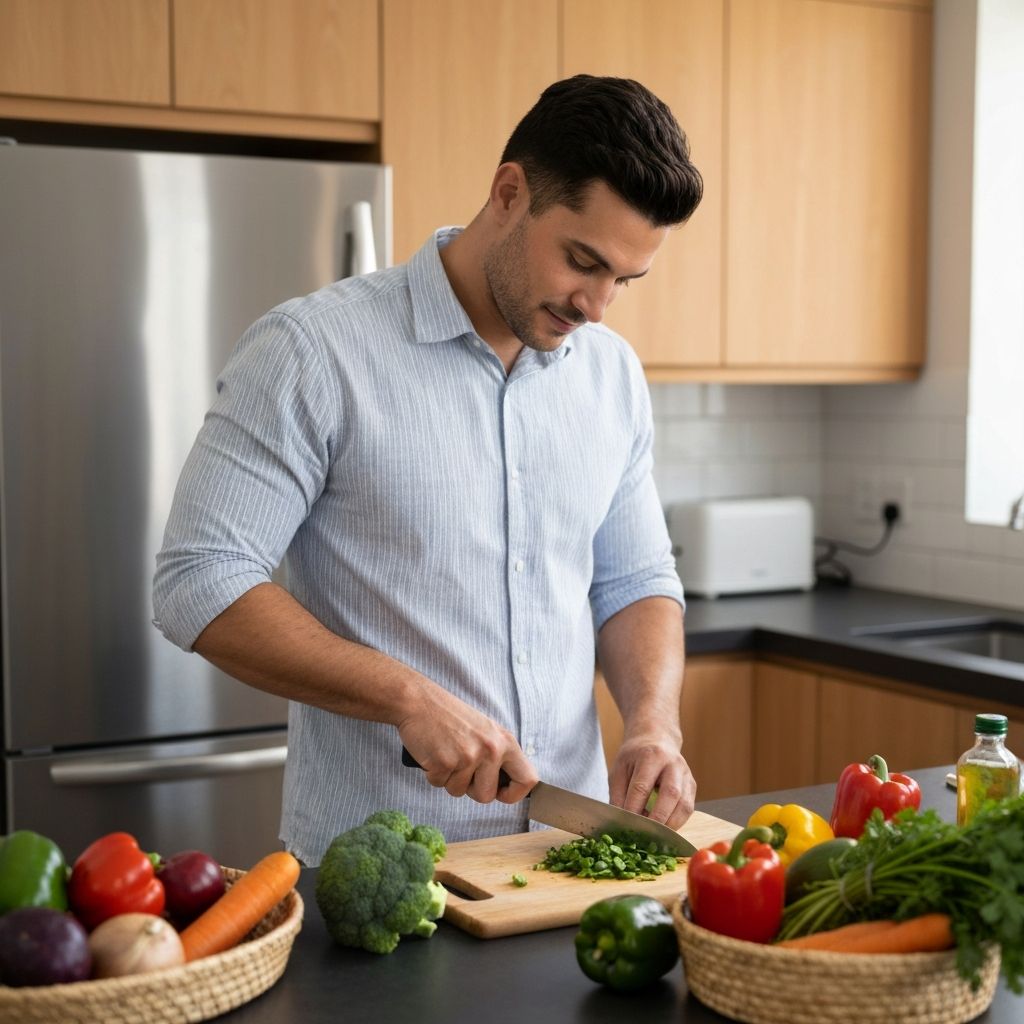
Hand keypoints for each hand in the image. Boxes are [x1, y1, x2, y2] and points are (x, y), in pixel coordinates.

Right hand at [397, 688, 536, 804]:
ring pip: (459, 792)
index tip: (499, 793)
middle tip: (460, 767)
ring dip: (448, 779)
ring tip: (445, 753)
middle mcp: (491, 749)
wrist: (419, 701)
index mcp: (505, 741)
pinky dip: (433, 774)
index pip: (528, 780)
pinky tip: (433, 753)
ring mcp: (468, 756)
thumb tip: (506, 786)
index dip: (514, 794)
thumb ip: (498, 754)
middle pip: (487, 796)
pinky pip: (439, 785)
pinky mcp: (445, 762)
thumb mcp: (485, 730)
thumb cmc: (450, 716)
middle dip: (471, 789)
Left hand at [608, 734, 695, 830]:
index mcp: (651, 755)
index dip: (634, 808)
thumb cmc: (635, 756)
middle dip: (657, 818)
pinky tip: (664, 829)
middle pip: (670, 794)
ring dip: (670, 824)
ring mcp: (686, 774)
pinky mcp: (692, 785)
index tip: (625, 825)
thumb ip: (618, 794)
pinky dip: (677, 822)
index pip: (642, 786)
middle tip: (644, 836)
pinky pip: (688, 808)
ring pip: (684, 804)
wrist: (656, 739)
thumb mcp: (619, 769)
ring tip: (655, 837)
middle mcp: (673, 763)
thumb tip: (619, 821)